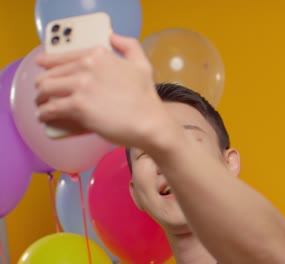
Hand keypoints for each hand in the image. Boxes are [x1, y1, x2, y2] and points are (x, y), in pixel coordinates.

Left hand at [35, 34, 164, 146]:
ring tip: (42, 105)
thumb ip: (129, 45)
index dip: (50, 62)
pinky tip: (44, 117)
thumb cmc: (146, 97)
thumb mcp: (142, 64)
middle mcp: (87, 66)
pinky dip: (44, 114)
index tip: (43, 67)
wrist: (149, 122)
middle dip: (44, 83)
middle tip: (44, 93)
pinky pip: (50, 108)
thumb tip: (113, 37)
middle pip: (51, 72)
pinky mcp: (77, 106)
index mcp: (99, 55)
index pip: (64, 56)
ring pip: (45, 88)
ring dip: (40, 98)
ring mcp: (80, 86)